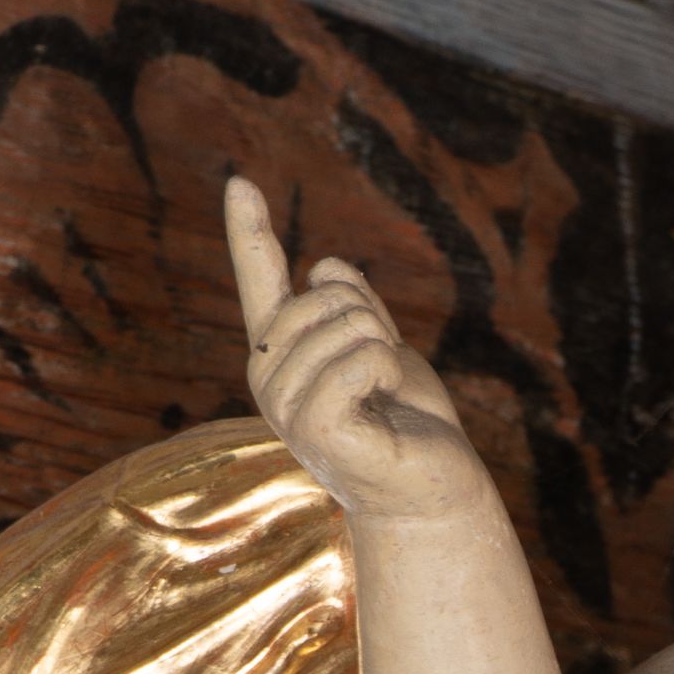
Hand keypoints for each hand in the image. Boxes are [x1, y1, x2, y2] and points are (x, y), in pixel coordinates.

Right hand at [225, 177, 482, 524]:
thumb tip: (325, 267)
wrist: (434, 492)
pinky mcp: (314, 428)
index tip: (239, 181)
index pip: (260, 280)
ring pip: (345, 324)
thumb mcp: (384, 348)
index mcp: (282, 353)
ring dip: (385, 351)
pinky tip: (388, 404)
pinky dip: (388, 369)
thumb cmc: (409, 424)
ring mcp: (284, 406)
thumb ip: (355, 308)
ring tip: (386, 395)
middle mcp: (269, 377)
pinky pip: (358, 356)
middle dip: (372, 320)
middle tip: (385, 375)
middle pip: (324, 295)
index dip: (249, 230)